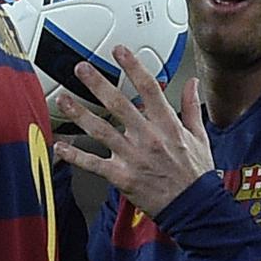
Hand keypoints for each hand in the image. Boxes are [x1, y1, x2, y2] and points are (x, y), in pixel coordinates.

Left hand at [53, 45, 213, 216]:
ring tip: (64, 99)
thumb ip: (192, 107)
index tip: (120, 51)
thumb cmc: (196, 174)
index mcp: (168, 125)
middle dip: (98, 84)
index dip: (133, 67)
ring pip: (101, 131)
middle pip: (119, 105)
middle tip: (81, 68)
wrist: (195, 209)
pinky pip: (94, 164)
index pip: (149, 89)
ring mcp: (133, 157)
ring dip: (80, 114)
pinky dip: (75, 156)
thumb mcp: (200, 137)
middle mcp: (148, 138)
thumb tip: (192, 82)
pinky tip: (61, 146)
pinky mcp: (122, 177)